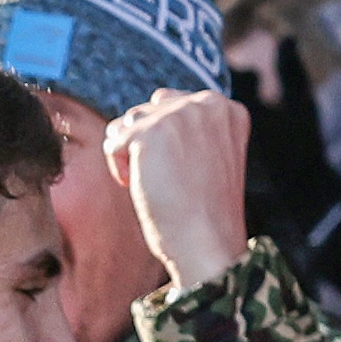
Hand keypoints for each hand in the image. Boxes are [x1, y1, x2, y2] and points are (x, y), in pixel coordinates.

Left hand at [104, 89, 252, 290]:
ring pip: (126, 123)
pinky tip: (143, 187)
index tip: (185, 172)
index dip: (165, 142)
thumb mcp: (209, 155)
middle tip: (170, 180)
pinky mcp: (153, 131)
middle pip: (146, 111)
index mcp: (227, 108)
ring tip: (157, 183)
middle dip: (144, 146)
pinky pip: (113, 143)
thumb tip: (156, 99)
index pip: (171, 105)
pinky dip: (120, 169)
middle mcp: (208, 103)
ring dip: (130, 156)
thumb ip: (192, 126)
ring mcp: (181, 114)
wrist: (207, 242)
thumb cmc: (203, 210)